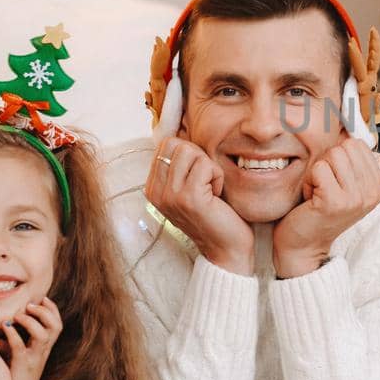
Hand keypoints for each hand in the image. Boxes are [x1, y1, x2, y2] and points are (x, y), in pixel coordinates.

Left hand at [0, 298, 63, 379]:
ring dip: (31, 321)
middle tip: (30, 304)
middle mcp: (43, 350)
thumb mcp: (17, 355)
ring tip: (18, 315)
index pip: (56, 322)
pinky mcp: (22, 366)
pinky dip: (14, 335)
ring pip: (44, 334)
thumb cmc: (15, 376)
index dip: (52, 308)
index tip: (41, 298)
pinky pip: (21, 347)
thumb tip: (1, 325)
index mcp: (44, 346)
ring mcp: (35, 358)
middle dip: (45, 311)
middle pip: (56, 326)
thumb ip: (11, 339)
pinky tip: (5, 328)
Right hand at [146, 137, 254, 274]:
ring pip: (190, 151)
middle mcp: (155, 192)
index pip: (167, 144)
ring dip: (209, 168)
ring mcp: (169, 196)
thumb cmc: (215, 215)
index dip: (191, 154)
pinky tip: (217, 196)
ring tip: (211, 190)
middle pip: (176, 143)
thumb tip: (182, 129)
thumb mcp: (190, 187)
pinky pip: (206, 165)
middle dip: (199, 157)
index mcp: (153, 188)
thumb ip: (181, 165)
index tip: (198, 179)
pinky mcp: (188, 198)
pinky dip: (218, 176)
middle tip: (206, 182)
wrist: (226, 249)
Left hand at [273, 137, 379, 277]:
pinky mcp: (336, 202)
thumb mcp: (343, 182)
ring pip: (331, 155)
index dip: (338, 158)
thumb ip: (351, 159)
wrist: (303, 244)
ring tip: (318, 194)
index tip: (335, 183)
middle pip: (344, 147)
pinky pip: (318, 169)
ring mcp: (356, 198)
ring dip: (316, 172)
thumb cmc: (319, 207)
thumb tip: (349, 126)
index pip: (356, 144)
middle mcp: (373, 192)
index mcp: (379, 185)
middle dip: (326, 163)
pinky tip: (311, 200)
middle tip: (324, 188)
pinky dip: (309, 181)